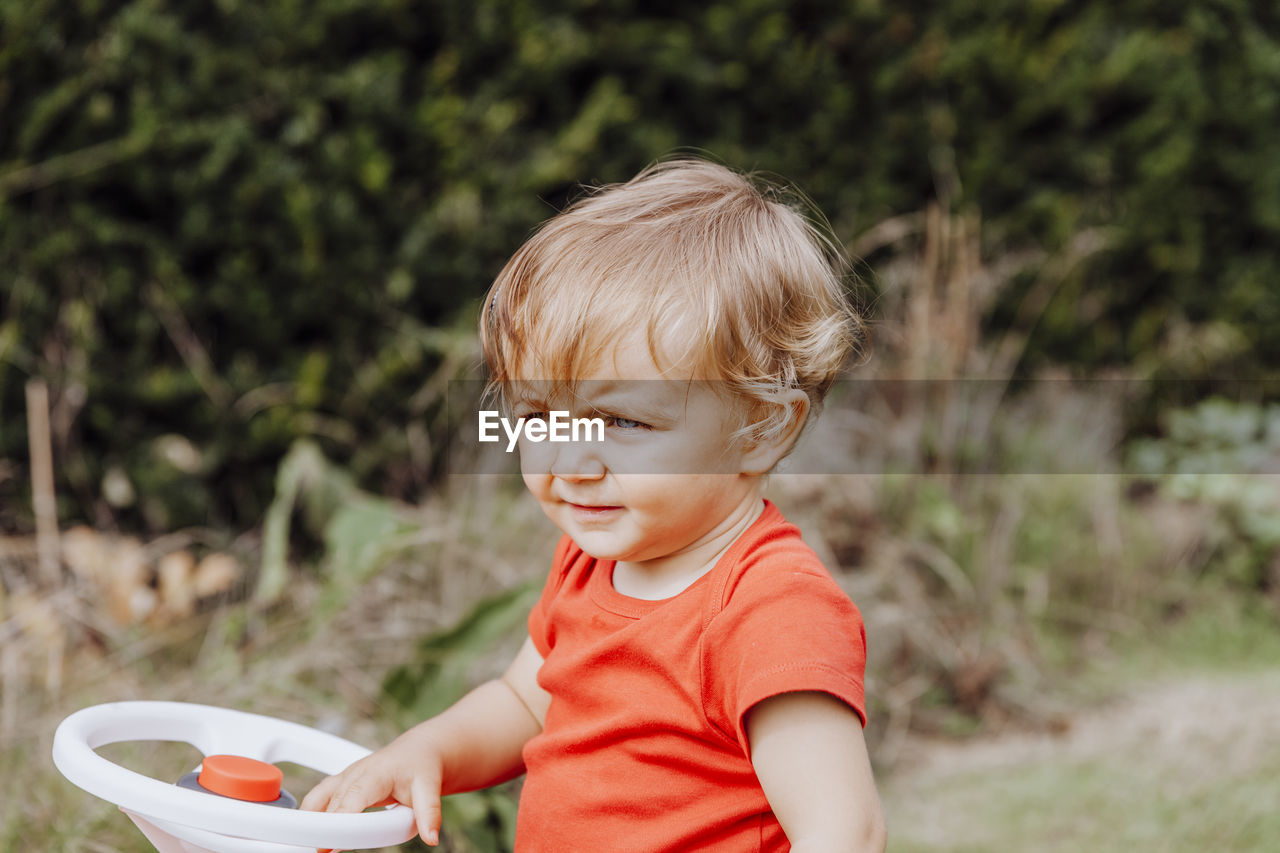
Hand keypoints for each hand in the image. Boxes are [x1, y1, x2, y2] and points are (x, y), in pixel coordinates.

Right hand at [300, 726, 444, 848]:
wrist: (417, 752)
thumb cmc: (421, 767)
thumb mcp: (430, 788)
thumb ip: (429, 813)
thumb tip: (431, 838)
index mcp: (375, 773)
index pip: (351, 798)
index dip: (338, 820)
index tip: (327, 845)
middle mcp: (353, 774)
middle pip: (330, 803)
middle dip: (322, 828)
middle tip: (321, 851)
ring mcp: (343, 779)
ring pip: (316, 800)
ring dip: (310, 821)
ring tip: (312, 844)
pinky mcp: (338, 786)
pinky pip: (316, 801)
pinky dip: (310, 817)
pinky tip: (309, 836)